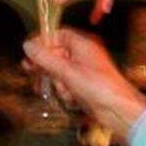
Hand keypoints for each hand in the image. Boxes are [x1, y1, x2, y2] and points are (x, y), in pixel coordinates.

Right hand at [24, 28, 145, 145]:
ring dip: (57, 82)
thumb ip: (45, 58)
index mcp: (82, 43)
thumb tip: (27, 45)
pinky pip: (67, 84)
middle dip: (46, 65)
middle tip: (30, 70)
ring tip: (64, 91)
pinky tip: (71, 99)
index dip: (42, 41)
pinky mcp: (85, 86)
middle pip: (56, 53)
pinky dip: (66, 91)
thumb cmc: (97, 86)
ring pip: (60, 71)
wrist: (118, 111)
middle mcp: (83, 54)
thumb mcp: (67, 71)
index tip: (28, 51)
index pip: (58, 35)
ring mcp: (84, 71)